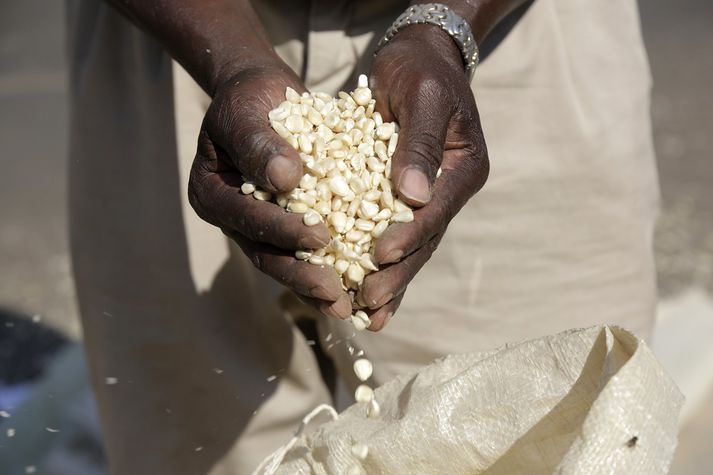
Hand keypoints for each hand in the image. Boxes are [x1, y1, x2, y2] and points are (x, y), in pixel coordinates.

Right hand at [188, 64, 351, 318]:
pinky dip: (329, 270)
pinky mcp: (283, 228)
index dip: (283, 230)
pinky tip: (355, 289)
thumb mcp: (246, 111)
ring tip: (347, 306)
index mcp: (213, 195)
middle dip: (301, 275)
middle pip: (266, 254)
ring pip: (286, 262)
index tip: (319, 235)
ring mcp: (258, 228)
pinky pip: (305, 254)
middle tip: (335, 293)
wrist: (262, 96)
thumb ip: (259, 144)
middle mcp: (233, 219)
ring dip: (316, 286)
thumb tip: (285, 179)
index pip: (249, 219)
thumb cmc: (248, 98)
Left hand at [357, 25, 489, 329]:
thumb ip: (421, 142)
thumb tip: (414, 194)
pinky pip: (396, 238)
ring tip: (366, 316)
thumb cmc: (420, 71)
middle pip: (424, 240)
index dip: (410, 235)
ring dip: (390, 283)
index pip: (435, 210)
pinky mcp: (408, 200)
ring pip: (411, 248)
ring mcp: (432, 198)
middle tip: (366, 303)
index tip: (380, 256)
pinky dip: (383, 267)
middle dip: (395, 274)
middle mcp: (450, 190)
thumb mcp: (423, 96)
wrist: (418, 59)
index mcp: (463, 169)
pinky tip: (367, 297)